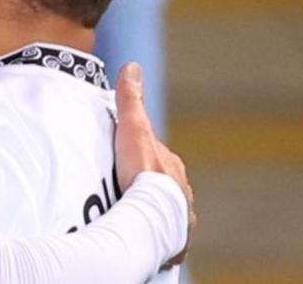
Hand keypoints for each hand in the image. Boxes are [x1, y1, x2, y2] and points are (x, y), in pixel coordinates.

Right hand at [114, 62, 195, 264]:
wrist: (156, 219)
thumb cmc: (144, 174)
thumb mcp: (132, 130)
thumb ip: (130, 101)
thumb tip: (132, 66)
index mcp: (171, 162)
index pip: (153, 152)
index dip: (137, 151)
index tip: (122, 155)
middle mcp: (180, 186)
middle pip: (161, 179)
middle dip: (146, 181)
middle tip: (123, 184)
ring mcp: (179, 212)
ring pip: (164, 205)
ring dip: (151, 206)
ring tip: (132, 211)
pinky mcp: (175, 237)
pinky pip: (165, 230)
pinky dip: (155, 228)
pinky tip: (143, 231)